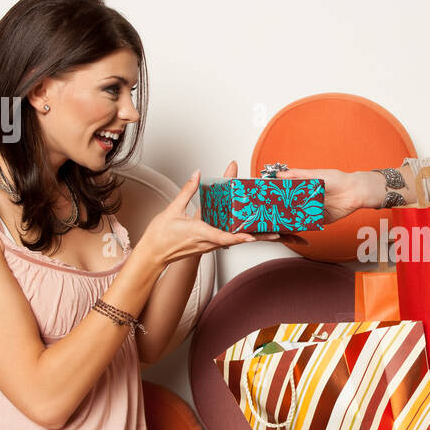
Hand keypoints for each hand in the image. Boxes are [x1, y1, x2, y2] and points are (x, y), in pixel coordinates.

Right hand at [134, 161, 276, 266]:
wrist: (152, 255)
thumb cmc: (160, 236)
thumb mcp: (172, 210)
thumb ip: (187, 191)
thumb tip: (197, 175)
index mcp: (199, 233)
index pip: (223, 237)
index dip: (238, 237)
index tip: (251, 235)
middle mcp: (207, 242)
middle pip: (236, 240)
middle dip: (257, 236)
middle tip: (277, 232)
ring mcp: (209, 245)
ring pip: (234, 241)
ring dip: (252, 237)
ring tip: (272, 231)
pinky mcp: (208, 245)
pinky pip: (227, 240)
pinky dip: (240, 235)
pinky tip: (250, 229)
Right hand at [273, 166, 378, 222]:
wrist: (354, 192)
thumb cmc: (336, 179)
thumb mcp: (315, 174)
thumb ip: (298, 174)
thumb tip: (280, 174)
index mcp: (303, 188)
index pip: (286, 193)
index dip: (277, 196)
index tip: (265, 198)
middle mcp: (306, 200)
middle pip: (290, 206)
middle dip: (281, 209)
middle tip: (269, 212)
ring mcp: (312, 210)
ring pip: (297, 216)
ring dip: (289, 219)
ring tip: (278, 221)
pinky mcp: (319, 220)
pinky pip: (308, 224)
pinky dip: (302, 226)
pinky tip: (294, 227)